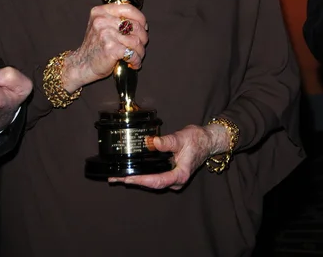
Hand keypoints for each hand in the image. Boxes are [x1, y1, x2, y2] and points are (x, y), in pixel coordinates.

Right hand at [62, 3, 147, 92]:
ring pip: (136, 41)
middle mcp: (102, 21)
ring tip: (136, 56)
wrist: (81, 64)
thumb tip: (142, 23)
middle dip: (142, 37)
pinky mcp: (110, 48)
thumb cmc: (95, 46)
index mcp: (100, 12)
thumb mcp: (101, 25)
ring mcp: (106, 34)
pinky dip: (136, 60)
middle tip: (140, 45)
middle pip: (135, 25)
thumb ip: (116, 19)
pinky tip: (133, 63)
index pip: (128, 8)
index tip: (144, 27)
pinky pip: (132, 53)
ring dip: (140, 51)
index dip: (140, 18)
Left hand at [108, 123, 229, 190]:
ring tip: (118, 177)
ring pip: (152, 182)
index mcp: (179, 175)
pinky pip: (154, 177)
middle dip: (133, 181)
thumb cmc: (197, 140)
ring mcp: (173, 178)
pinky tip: (132, 172)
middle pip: (152, 184)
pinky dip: (142, 175)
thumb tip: (152, 142)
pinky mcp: (170, 173)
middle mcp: (176, 180)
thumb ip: (167, 142)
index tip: (127, 178)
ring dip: (136, 179)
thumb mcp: (182, 138)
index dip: (141, 180)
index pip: (157, 181)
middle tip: (115, 178)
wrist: (207, 141)